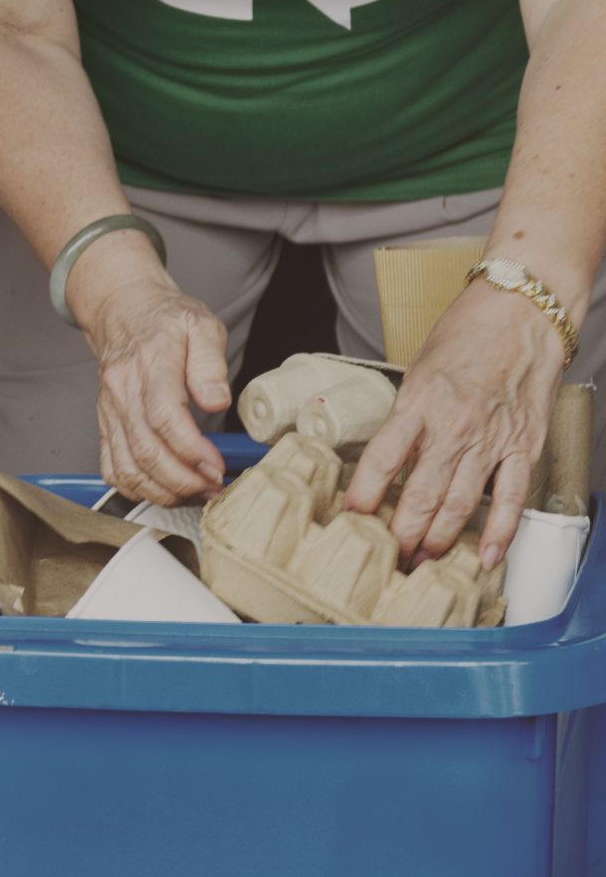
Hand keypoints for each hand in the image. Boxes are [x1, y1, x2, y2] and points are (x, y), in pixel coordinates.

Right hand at [73, 242, 229, 502]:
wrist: (123, 312)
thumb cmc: (165, 321)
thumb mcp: (201, 325)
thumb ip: (210, 364)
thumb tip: (217, 401)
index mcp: (149, 365)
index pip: (163, 416)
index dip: (190, 450)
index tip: (217, 467)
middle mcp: (123, 392)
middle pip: (145, 450)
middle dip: (183, 480)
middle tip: (215, 487)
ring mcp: (110, 412)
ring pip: (127, 467)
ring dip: (163, 491)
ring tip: (196, 493)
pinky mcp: (106, 426)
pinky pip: (112, 468)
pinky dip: (137, 489)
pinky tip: (165, 490)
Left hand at [347, 281, 568, 563]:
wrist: (521, 315)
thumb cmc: (465, 337)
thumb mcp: (418, 373)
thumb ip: (405, 417)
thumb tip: (386, 461)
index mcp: (417, 404)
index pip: (381, 461)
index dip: (363, 497)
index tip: (350, 520)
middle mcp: (453, 426)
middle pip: (420, 494)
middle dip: (401, 534)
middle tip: (388, 558)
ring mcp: (492, 440)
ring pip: (460, 504)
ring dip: (439, 539)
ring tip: (422, 561)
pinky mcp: (525, 446)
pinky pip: (512, 498)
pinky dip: (501, 531)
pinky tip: (488, 556)